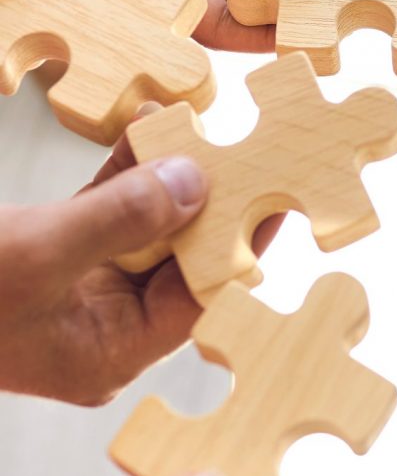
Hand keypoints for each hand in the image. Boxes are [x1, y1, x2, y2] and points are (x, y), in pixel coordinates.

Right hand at [0, 131, 279, 404]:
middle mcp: (99, 322)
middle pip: (176, 258)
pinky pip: (103, 205)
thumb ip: (120, 218)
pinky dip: (124, 168)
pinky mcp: (49, 248)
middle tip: (257, 149)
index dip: (241, 249)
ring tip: (210, 127)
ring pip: (142, 225)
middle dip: (210, 203)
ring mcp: (73, 285)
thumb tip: (196, 183)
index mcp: (107, 351)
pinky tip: (149, 124)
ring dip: (168, 176)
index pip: (197, 301)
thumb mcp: (36, 254)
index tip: (281, 200)